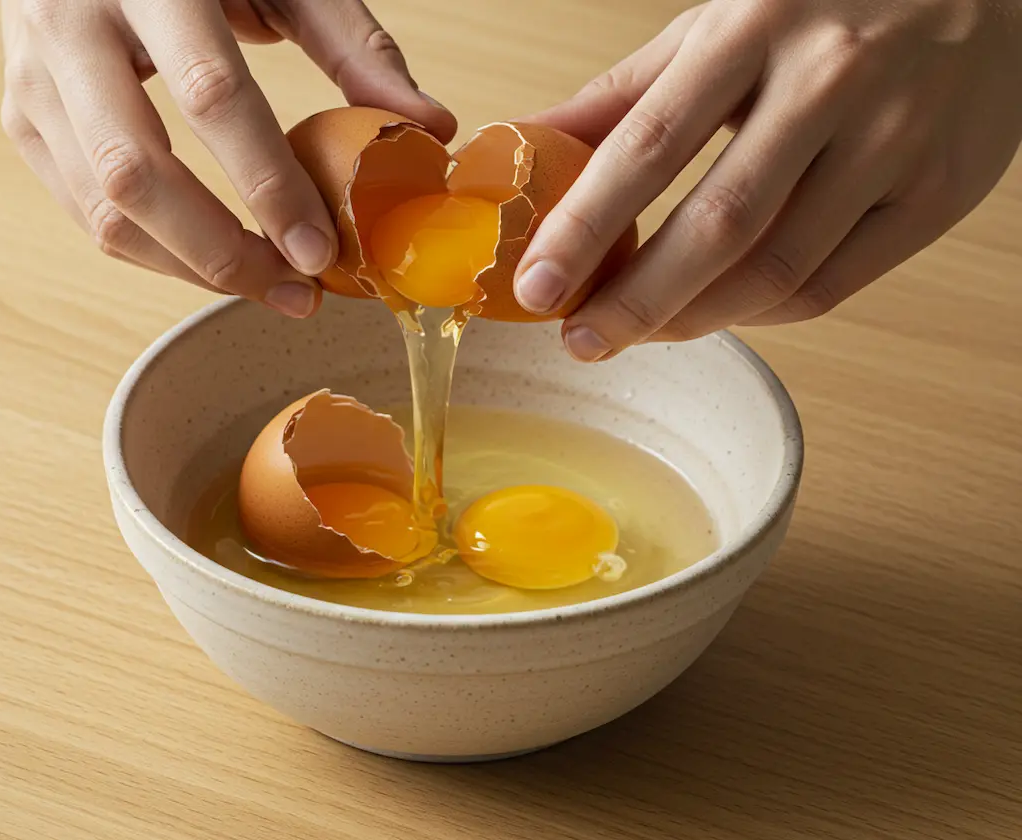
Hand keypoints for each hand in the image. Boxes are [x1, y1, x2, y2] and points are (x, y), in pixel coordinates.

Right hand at [0, 0, 454, 316]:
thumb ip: (354, 45)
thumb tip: (430, 128)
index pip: (209, 93)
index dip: (268, 183)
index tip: (320, 250)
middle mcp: (68, 22)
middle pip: (134, 171)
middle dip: (221, 251)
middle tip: (295, 292)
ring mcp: (31, 74)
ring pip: (101, 208)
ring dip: (189, 268)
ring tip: (266, 287)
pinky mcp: (20, 116)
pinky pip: (83, 212)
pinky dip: (153, 252)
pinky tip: (213, 262)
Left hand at [513, 0, 1021, 360]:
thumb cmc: (822, 6)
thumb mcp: (713, 28)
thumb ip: (621, 97)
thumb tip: (523, 145)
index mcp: (752, 29)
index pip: (650, 146)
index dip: (585, 227)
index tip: (536, 287)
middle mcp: (829, 82)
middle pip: (718, 224)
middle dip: (636, 300)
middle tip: (581, 339)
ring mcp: (894, 139)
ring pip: (778, 269)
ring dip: (694, 319)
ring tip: (640, 334)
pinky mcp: (941, 191)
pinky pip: (833, 284)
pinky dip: (763, 313)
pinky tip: (719, 311)